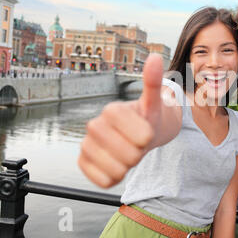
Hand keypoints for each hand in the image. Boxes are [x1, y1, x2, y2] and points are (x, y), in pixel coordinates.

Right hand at [78, 54, 163, 187]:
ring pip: (117, 171)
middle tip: (137, 143)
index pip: (142, 137)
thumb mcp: (155, 103)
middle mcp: (94, 125)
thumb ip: (153, 83)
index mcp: (112, 110)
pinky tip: (116, 165)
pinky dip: (114, 178)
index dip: (148, 138)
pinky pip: (104, 181)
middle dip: (140, 153)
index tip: (146, 132)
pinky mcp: (83, 162)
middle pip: (130, 156)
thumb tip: (154, 56)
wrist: (138, 135)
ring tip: (128, 153)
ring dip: (128, 166)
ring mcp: (86, 144)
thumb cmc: (147, 118)